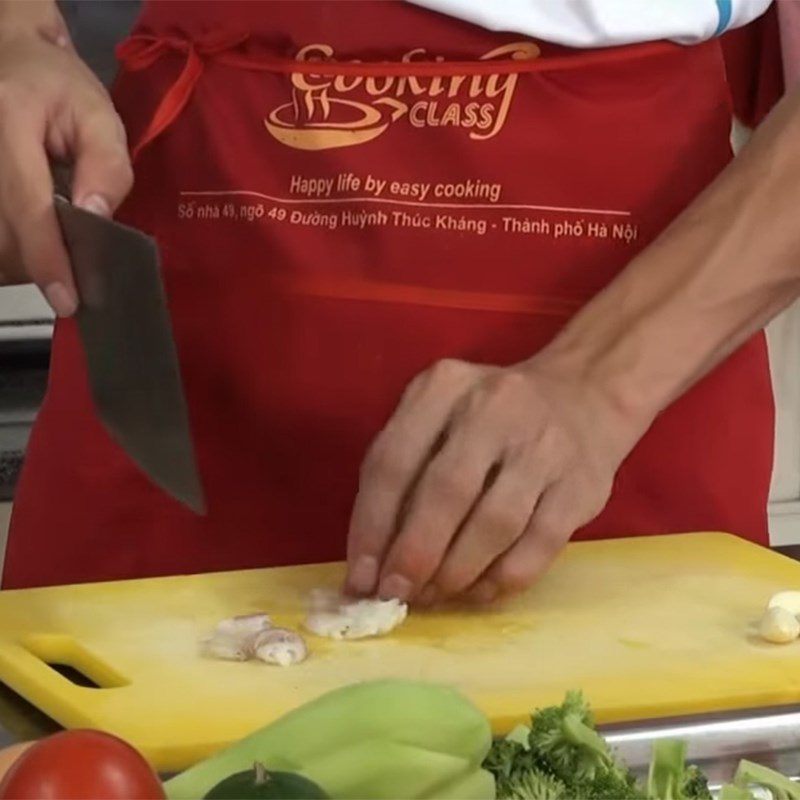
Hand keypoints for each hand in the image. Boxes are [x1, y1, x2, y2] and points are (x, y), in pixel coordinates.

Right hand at [0, 1, 131, 314]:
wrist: (7, 56)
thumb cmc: (59, 88)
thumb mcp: (99, 116)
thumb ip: (106, 167)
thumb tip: (96, 218)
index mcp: (9, 121)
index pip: (28, 206)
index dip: (47, 258)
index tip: (67, 300)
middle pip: (2, 232)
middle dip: (40, 265)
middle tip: (74, 275)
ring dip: (21, 261)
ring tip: (53, 256)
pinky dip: (10, 248)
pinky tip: (31, 244)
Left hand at [346, 354, 651, 604]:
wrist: (583, 397)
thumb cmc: (488, 418)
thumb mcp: (437, 416)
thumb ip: (402, 473)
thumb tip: (370, 563)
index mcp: (443, 387)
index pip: (393, 461)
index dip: (371, 527)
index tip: (359, 578)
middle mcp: (494, 407)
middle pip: (444, 493)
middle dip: (413, 555)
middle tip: (395, 594)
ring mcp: (544, 445)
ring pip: (494, 525)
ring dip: (456, 573)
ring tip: (434, 595)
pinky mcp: (581, 484)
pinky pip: (538, 546)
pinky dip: (502, 580)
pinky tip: (479, 592)